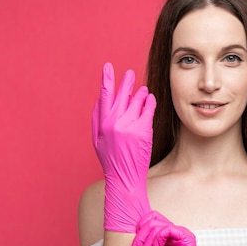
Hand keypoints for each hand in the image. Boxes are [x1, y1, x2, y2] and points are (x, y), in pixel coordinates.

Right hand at [92, 62, 156, 232]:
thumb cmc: (111, 160)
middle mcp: (115, 122)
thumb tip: (100, 99)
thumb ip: (97, 118)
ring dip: (140, 94)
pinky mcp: (143, 129)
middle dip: (126, 82)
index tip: (108, 67)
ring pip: (137, 100)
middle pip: (122, 95)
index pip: (104, 95)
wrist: (124, 178)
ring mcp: (130, 125)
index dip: (106, 79)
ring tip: (142, 91)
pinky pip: (148, 108)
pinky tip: (150, 99)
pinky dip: (149, 102)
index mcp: (102, 123)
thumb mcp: (97, 140)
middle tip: (130, 73)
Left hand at [131, 211, 221, 245]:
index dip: (139, 229)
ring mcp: (182, 233)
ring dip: (146, 243)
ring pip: (157, 225)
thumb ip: (147, 240)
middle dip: (140, 237)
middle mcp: (176, 230)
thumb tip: (133, 229)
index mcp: (168, 232)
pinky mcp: (187, 239)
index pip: (151, 218)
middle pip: (152, 220)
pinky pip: (167, 230)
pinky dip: (156, 240)